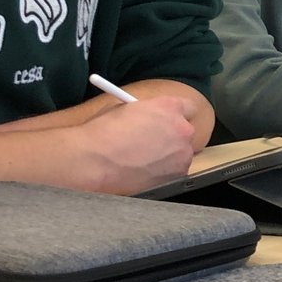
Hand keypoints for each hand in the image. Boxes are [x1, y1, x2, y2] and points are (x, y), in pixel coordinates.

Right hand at [67, 96, 197, 192]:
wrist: (94, 162)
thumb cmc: (102, 133)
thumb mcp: (124, 108)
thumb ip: (145, 112)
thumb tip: (147, 117)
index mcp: (169, 107)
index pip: (188, 107)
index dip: (176, 114)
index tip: (168, 120)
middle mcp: (182, 128)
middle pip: (186, 131)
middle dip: (173, 136)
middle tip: (155, 143)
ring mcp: (182, 153)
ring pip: (181, 153)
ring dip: (169, 155)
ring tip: (143, 160)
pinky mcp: (178, 174)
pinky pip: (176, 170)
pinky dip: (164, 172)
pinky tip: (144, 172)